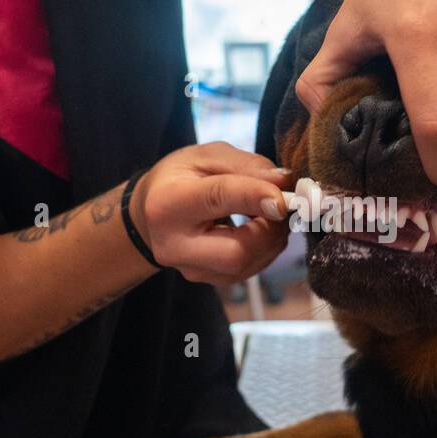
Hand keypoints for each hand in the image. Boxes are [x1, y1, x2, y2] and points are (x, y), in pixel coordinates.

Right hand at [132, 142, 290, 284]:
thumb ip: (247, 166)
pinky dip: (265, 249)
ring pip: (246, 265)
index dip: (256, 197)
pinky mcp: (207, 280)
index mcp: (168, 202)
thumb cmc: (181, 177)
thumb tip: (285, 181)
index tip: (285, 196)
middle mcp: (174, 244)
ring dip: (272, 239)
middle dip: (271, 230)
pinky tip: (262, 229)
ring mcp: (190, 269)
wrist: (151, 211)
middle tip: (285, 207)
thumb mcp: (208, 156)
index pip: (218, 199)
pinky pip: (248, 270)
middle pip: (235, 253)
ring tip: (272, 213)